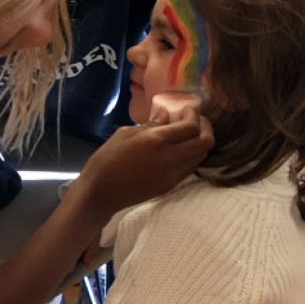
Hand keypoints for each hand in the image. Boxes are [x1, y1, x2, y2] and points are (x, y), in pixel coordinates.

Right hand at [70, 107, 213, 215]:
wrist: (100, 193)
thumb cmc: (105, 160)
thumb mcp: (123, 134)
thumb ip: (148, 125)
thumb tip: (166, 116)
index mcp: (155, 141)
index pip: (191, 126)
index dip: (194, 115)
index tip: (186, 110)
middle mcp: (169, 157)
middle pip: (204, 142)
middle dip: (204, 128)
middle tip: (194, 121)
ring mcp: (172, 174)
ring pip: (201, 156)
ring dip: (199, 143)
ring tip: (188, 136)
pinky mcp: (170, 186)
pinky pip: (190, 168)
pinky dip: (191, 156)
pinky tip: (179, 151)